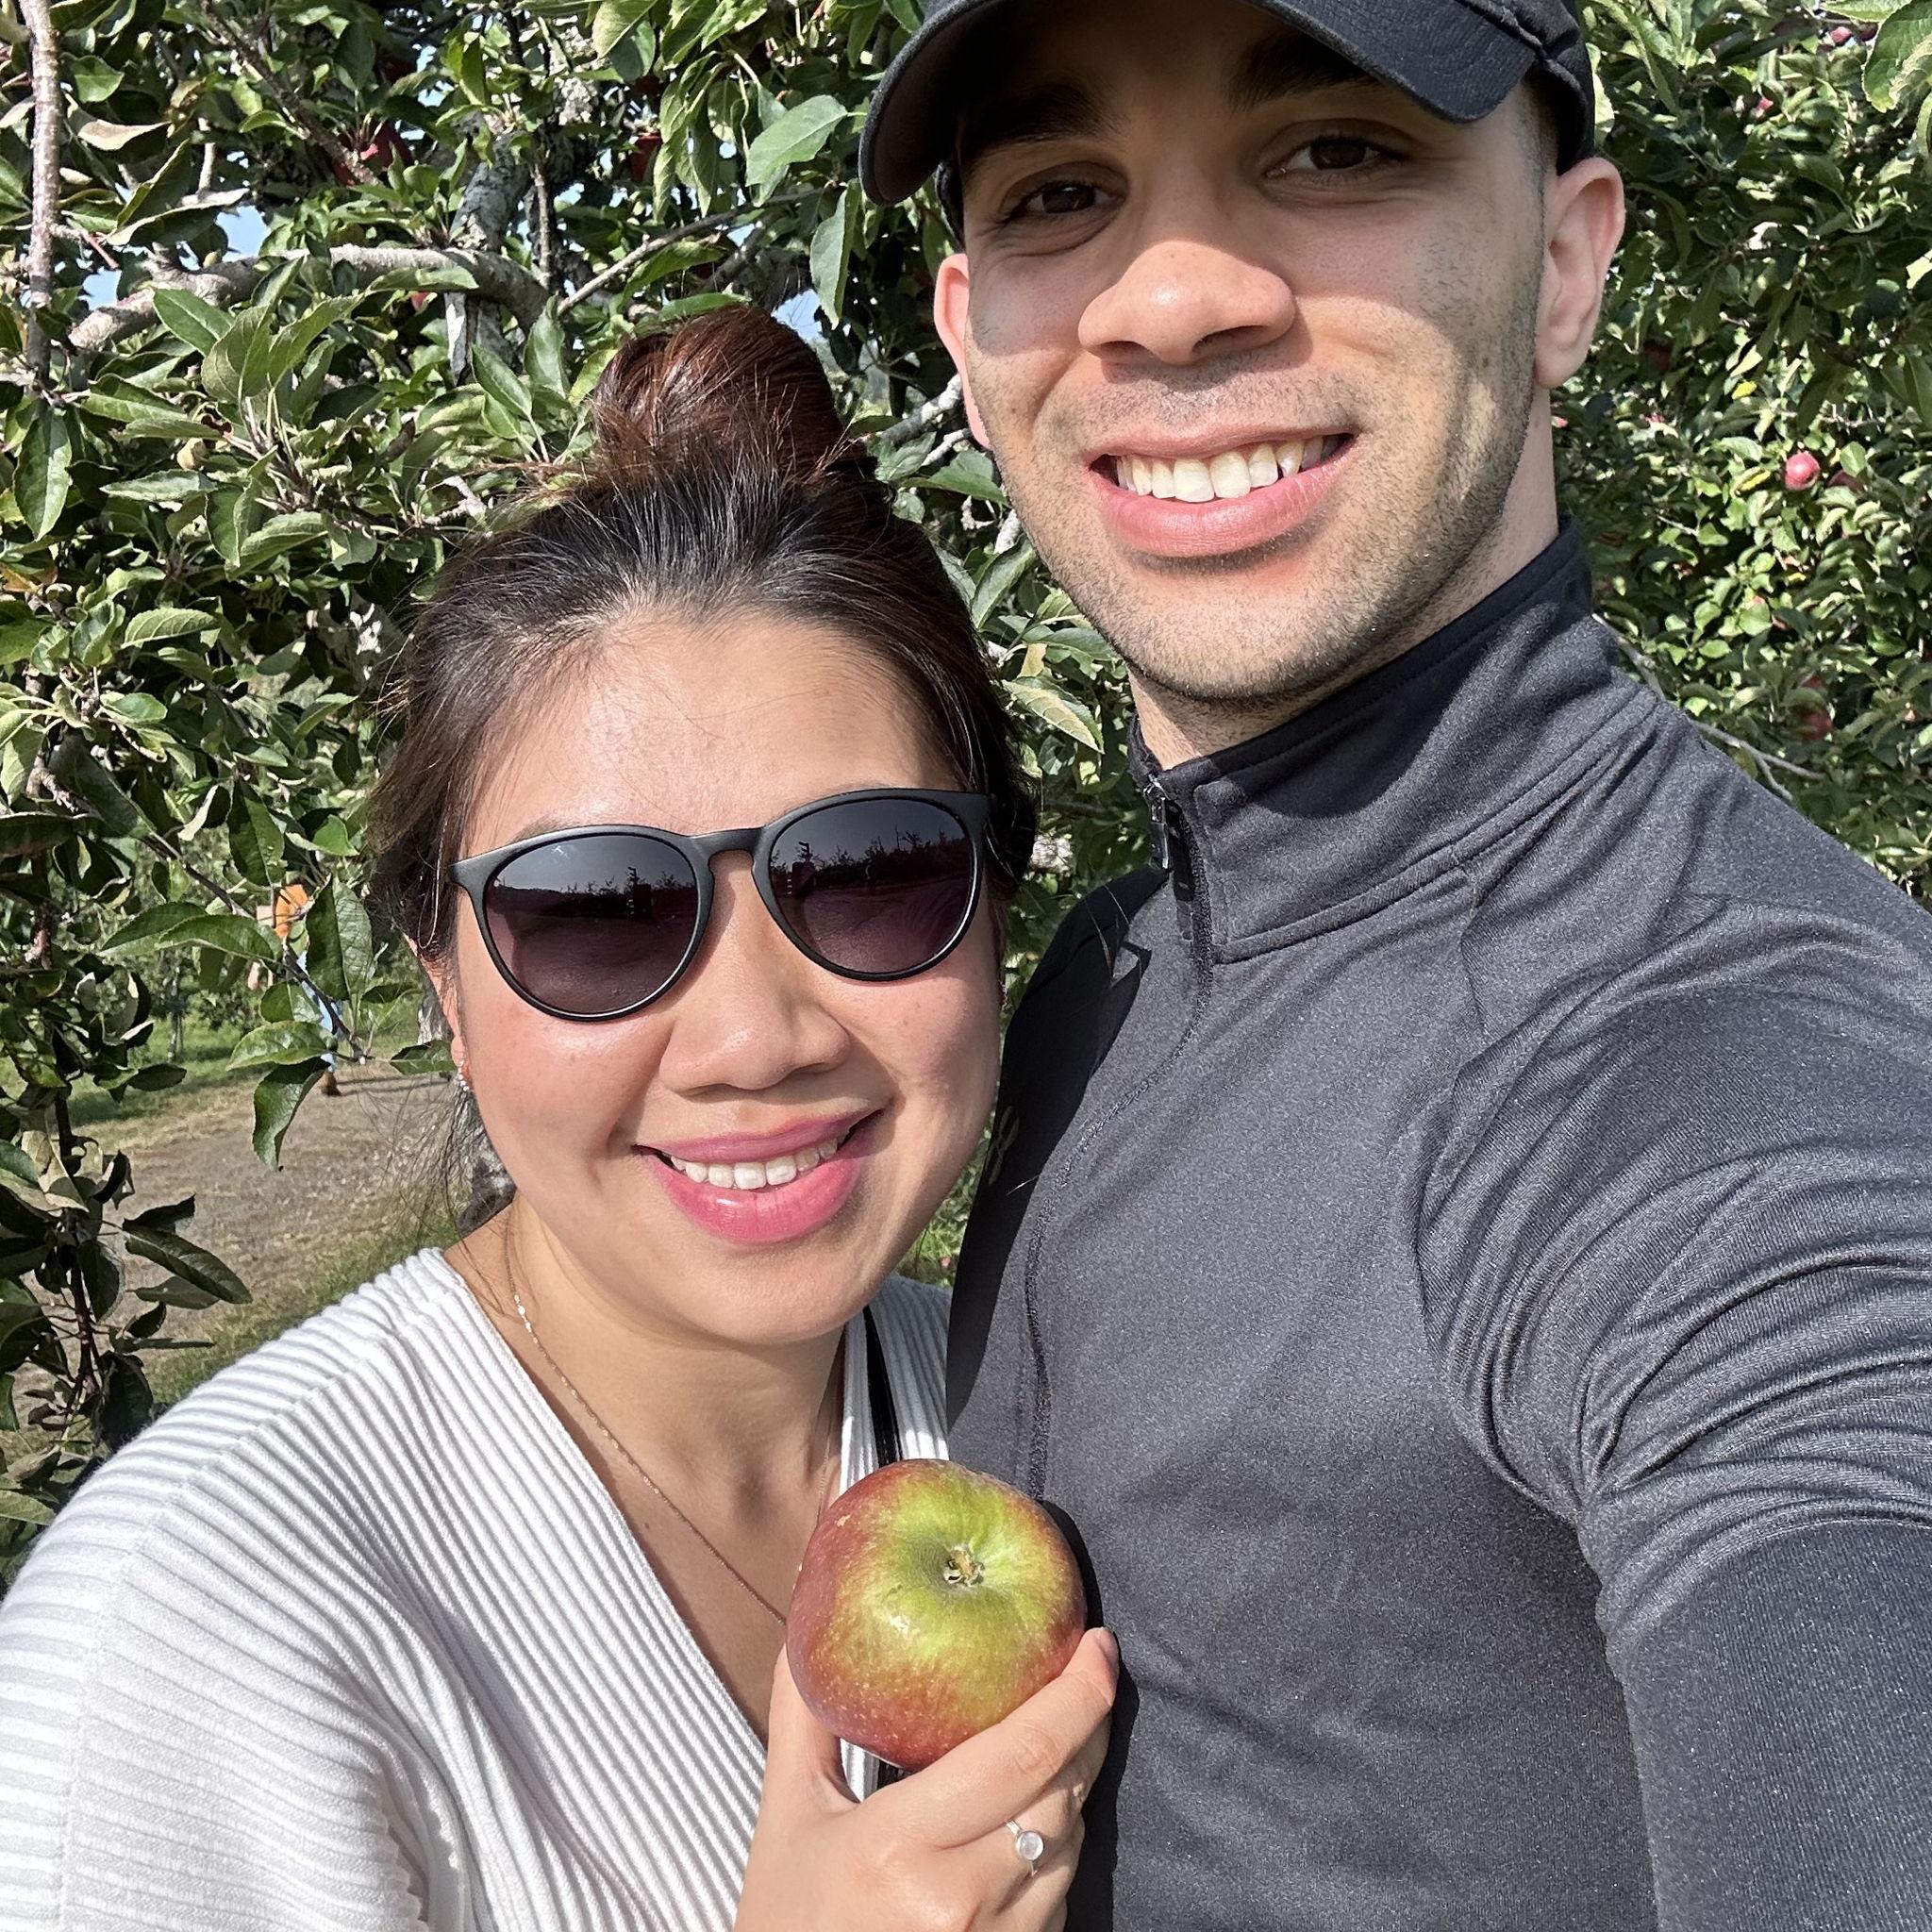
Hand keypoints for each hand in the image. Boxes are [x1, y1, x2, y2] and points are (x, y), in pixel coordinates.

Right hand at [735, 1626, 1117, 1931]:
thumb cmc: (788, 1924)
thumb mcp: (786, 1818)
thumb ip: (804, 1717)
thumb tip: (807, 1614)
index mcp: (900, 1845)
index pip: (1024, 1753)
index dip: (1078, 1693)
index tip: (1095, 1644)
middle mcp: (960, 1898)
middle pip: (1062, 1792)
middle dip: (1088, 1726)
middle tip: (1088, 1675)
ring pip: (1069, 1845)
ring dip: (1070, 1790)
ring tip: (1053, 1747)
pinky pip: (1058, 1897)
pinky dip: (1051, 1851)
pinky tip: (1023, 1825)